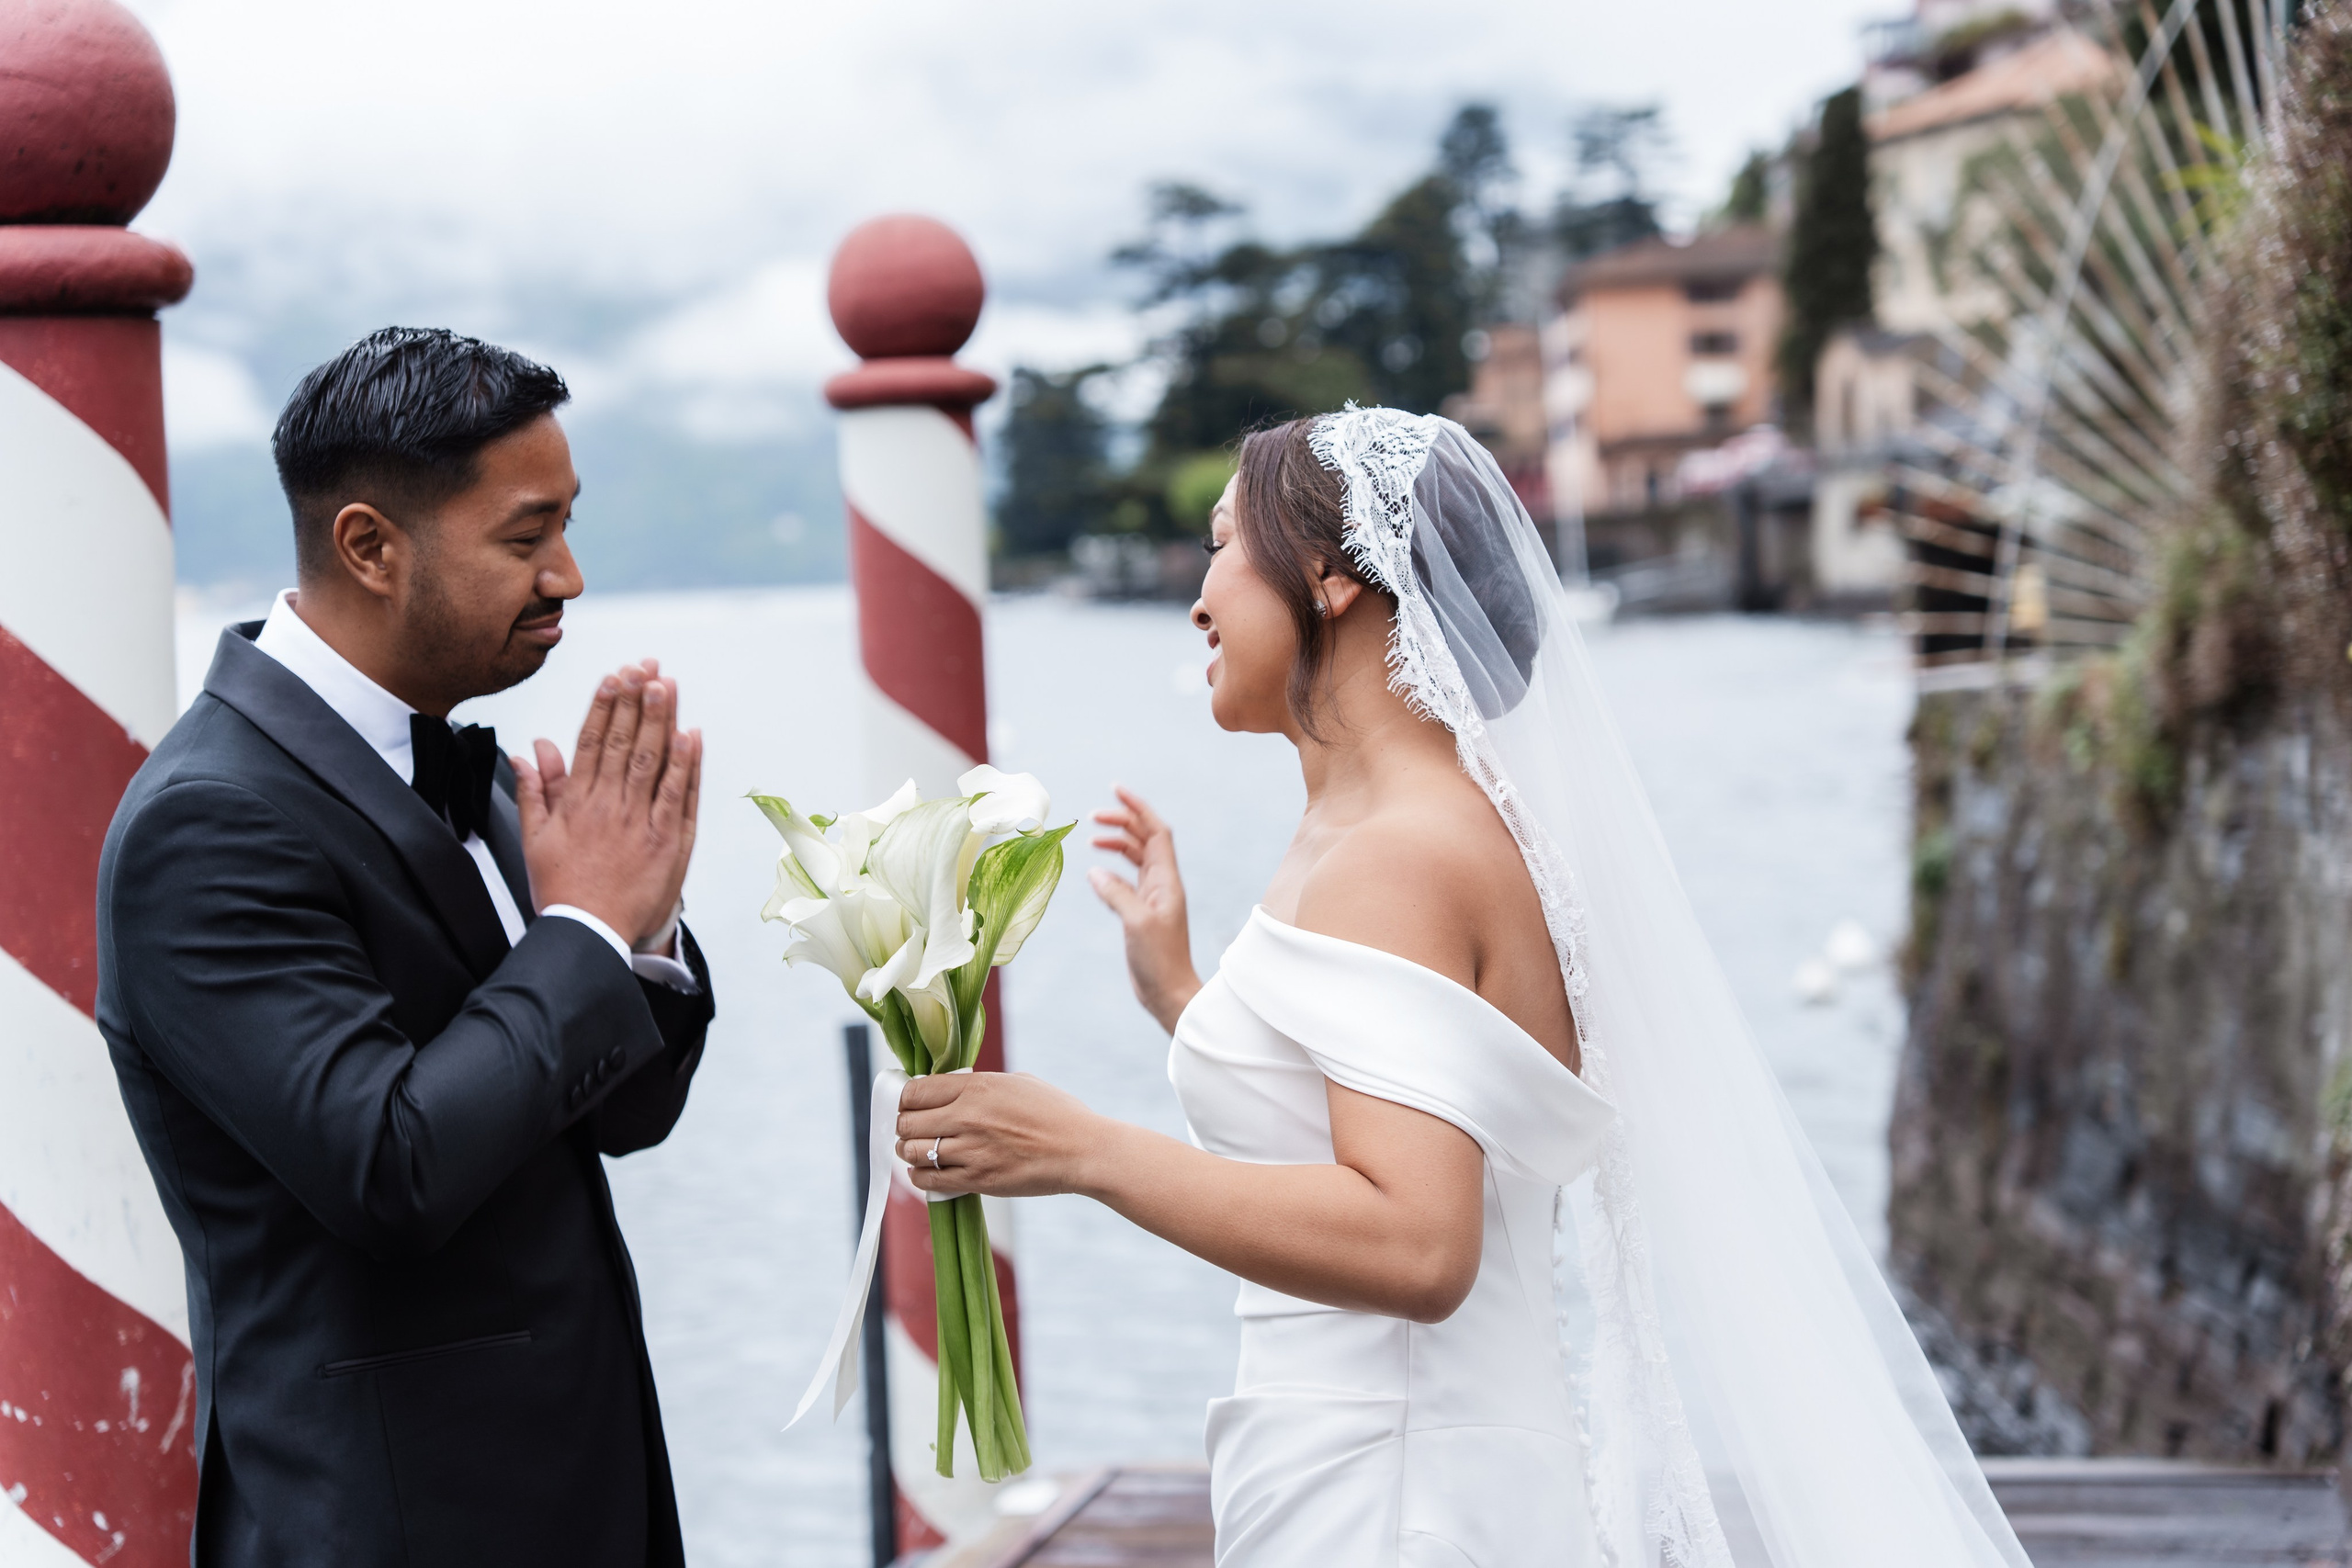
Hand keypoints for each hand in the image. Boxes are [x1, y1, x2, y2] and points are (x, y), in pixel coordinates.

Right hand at [515, 659, 702, 948]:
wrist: (588, 933)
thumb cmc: (564, 889)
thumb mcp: (535, 838)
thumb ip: (535, 791)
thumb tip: (531, 751)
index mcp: (577, 801)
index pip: (592, 741)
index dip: (604, 705)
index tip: (613, 675)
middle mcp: (609, 805)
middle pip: (625, 741)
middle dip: (635, 700)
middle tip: (645, 666)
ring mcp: (641, 821)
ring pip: (652, 760)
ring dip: (661, 719)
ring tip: (666, 685)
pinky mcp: (668, 841)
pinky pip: (679, 795)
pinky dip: (685, 764)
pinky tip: (691, 735)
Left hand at [895, 1072, 1116, 1199]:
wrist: (1082, 1150)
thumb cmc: (1056, 1114)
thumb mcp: (1018, 1082)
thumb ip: (980, 1085)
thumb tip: (954, 1089)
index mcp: (976, 1085)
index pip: (915, 1091)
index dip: (905, 1099)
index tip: (909, 1104)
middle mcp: (967, 1116)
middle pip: (906, 1121)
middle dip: (903, 1126)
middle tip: (910, 1129)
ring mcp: (970, 1150)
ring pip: (912, 1151)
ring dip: (908, 1151)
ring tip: (915, 1151)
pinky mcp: (977, 1179)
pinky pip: (928, 1179)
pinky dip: (919, 1176)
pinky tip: (925, 1172)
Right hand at [1088, 786, 1199, 1032]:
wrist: (1170, 993)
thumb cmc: (1159, 961)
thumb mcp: (1135, 923)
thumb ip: (1116, 894)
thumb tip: (1095, 872)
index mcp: (1166, 881)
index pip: (1156, 831)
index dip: (1138, 808)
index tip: (1116, 790)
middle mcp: (1162, 884)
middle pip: (1145, 839)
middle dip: (1123, 821)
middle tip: (1094, 816)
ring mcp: (1153, 897)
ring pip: (1135, 858)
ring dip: (1117, 843)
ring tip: (1093, 838)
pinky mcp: (1142, 912)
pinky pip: (1127, 880)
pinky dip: (1112, 869)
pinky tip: (1096, 872)